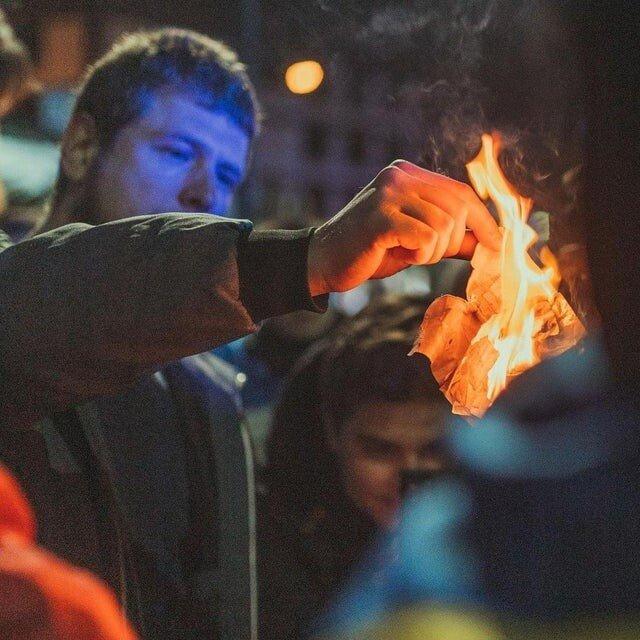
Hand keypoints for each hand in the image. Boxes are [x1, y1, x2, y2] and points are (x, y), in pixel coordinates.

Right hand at [307, 160, 500, 295]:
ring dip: (433, 252)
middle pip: (457, 208)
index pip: (460, 192)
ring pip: (444, 226)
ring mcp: (388, 194)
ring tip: (409, 254)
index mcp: (407, 174)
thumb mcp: (417, 239)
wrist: (323, 262)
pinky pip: (425, 238)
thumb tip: (491, 243)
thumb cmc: (371, 251)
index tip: (497, 245)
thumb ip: (451, 236)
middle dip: (452, 242)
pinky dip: (420, 255)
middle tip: (427, 256)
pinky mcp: (381, 217)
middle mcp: (399, 176)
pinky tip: (401, 255)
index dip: (483, 221)